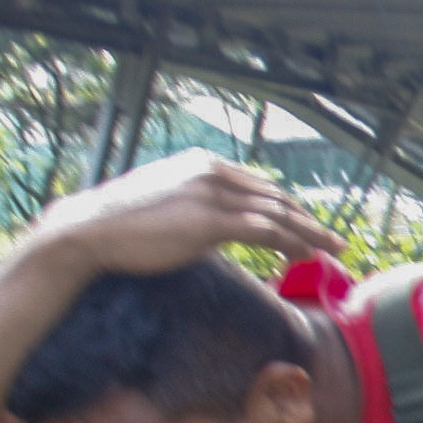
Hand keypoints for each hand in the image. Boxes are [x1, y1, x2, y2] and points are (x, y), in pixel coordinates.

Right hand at [25, 152, 339, 278]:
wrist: (88, 230)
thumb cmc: (122, 224)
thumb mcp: (165, 203)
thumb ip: (194, 206)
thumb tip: (210, 225)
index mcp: (203, 165)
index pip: (259, 187)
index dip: (288, 209)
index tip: (305, 226)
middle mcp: (211, 173)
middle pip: (275, 197)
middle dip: (307, 220)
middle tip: (333, 241)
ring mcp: (210, 194)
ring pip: (276, 213)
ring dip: (307, 234)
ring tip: (330, 251)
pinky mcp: (208, 220)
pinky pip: (262, 230)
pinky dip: (289, 242)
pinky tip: (302, 256)